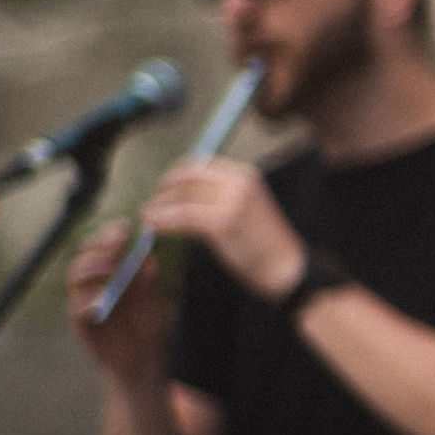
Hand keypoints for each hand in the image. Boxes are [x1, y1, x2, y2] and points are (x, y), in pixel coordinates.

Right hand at [66, 222, 167, 382]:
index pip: (104, 247)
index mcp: (113, 276)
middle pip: (85, 256)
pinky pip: (76, 310)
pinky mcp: (82, 326)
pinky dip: (87, 301)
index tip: (125, 226)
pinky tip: (103, 298)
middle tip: (116, 241)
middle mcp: (95, 286)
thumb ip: (149, 283)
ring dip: (92, 268)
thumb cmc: (151, 329)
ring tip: (110, 265)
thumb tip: (148, 257)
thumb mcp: (155, 302)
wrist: (145, 363)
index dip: (110, 234)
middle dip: (98, 245)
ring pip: (75, 278)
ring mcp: (86, 304)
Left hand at [143, 158, 307, 302]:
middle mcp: (239, 182)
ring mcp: (232, 201)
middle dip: (163, 190)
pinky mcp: (222, 223)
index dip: (175, 176)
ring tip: (147, 218)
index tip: (163, 191)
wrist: (287, 268)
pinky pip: (183, 217)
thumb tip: (184, 193)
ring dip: (158, 207)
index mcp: (245, 175)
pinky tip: (153, 228)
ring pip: (181, 196)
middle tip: (151, 205)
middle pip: (187, 176)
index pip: (199, 165)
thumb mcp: (246, 208)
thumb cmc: (265, 244)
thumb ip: (222, 195)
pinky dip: (163, 221)